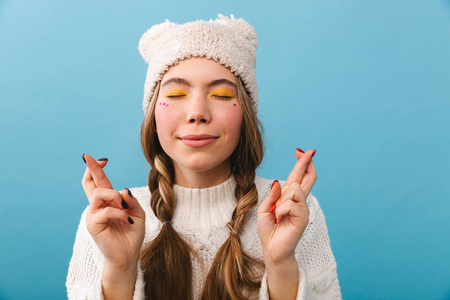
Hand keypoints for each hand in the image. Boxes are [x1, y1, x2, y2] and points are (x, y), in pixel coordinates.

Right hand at [81, 154, 144, 269]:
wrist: (129, 254)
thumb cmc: (132, 233)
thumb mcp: (137, 213)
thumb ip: (132, 200)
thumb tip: (123, 190)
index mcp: (108, 201)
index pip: (98, 182)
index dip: (97, 169)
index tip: (103, 159)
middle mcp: (97, 206)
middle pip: (89, 183)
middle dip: (92, 169)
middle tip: (95, 159)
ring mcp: (93, 215)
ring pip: (98, 194)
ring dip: (114, 197)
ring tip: (124, 207)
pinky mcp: (93, 225)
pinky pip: (106, 211)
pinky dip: (119, 214)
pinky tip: (127, 221)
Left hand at [257, 149, 316, 264]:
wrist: (272, 249)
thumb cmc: (268, 230)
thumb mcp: (265, 209)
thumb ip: (272, 195)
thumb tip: (278, 182)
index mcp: (290, 198)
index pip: (298, 177)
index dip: (301, 163)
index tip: (301, 151)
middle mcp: (299, 201)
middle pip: (308, 177)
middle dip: (307, 163)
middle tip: (308, 151)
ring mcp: (303, 208)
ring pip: (295, 189)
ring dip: (282, 200)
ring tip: (277, 213)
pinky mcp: (303, 217)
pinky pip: (290, 204)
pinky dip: (281, 209)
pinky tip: (279, 219)